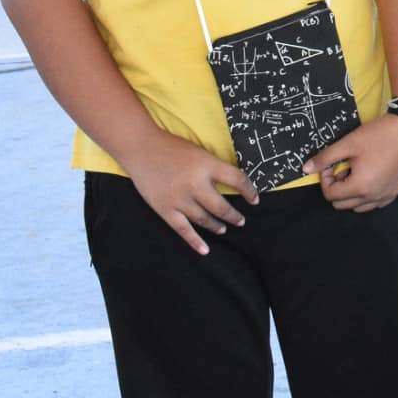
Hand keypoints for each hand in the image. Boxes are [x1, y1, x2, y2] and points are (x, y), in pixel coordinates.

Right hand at [116, 128, 259, 254]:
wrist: (141, 149)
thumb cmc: (173, 148)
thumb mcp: (201, 153)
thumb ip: (214, 169)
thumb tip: (231, 185)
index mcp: (208, 166)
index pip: (237, 180)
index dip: (249, 191)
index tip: (255, 200)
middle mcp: (196, 184)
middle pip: (221, 206)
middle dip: (234, 216)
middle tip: (241, 220)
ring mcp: (180, 199)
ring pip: (204, 219)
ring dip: (217, 226)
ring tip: (224, 228)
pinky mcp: (165, 209)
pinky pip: (183, 230)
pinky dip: (195, 241)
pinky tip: (205, 249)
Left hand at [303, 115, 397, 211]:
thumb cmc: (378, 135)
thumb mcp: (348, 143)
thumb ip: (325, 158)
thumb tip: (306, 169)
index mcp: (360, 187)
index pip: (330, 195)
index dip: (325, 179)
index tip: (332, 164)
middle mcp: (373, 196)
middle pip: (342, 204)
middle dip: (337, 187)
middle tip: (344, 167)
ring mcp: (386, 195)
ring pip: (358, 207)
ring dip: (352, 193)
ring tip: (358, 172)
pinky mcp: (396, 191)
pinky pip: (375, 203)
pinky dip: (368, 195)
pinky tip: (371, 176)